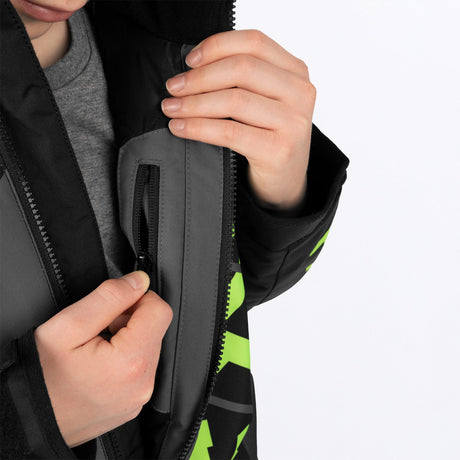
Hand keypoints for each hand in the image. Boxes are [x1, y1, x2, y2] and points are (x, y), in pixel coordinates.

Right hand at [34, 271, 172, 447]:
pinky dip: (125, 358)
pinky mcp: (133, 403)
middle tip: (99, 327)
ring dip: (128, 337)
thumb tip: (139, 281)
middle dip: (130, 319)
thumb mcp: (68, 326)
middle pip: (155, 329)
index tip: (118, 301)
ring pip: (149, 347)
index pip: (160, 310)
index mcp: (131, 362)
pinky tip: (100, 362)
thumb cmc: (41, 378)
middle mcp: (142, 383)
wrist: (27, 421)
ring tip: (96, 346)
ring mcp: (139, 397)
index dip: (139, 298)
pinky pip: (141, 368)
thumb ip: (109, 297)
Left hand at [161, 29, 315, 210]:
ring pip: (234, 100)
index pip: (254, 42)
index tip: (189, 61)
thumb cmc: (267, 137)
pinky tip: (180, 128)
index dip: (216, 46)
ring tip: (171, 108)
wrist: (285, 181)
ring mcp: (293, 122)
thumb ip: (243, 79)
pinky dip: (199, 128)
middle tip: (173, 88)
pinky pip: (230, 132)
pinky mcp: (279, 150)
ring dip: (194, 104)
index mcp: (295, 72)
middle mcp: (300, 93)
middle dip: (199, 77)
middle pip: (242, 69)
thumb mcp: (263, 100)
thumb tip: (191, 67)